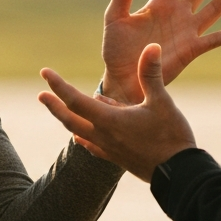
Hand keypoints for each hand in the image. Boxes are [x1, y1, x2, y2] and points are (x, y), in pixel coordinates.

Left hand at [40, 43, 196, 180]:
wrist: (180, 174)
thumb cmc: (171, 136)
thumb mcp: (162, 101)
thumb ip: (151, 74)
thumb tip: (151, 46)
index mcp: (109, 120)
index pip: (75, 100)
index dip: (58, 85)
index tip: (45, 73)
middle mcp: (103, 135)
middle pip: (69, 119)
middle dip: (54, 105)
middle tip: (41, 95)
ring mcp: (109, 149)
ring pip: (80, 132)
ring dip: (67, 119)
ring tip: (62, 109)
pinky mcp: (118, 158)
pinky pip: (92, 146)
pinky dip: (82, 137)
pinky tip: (80, 136)